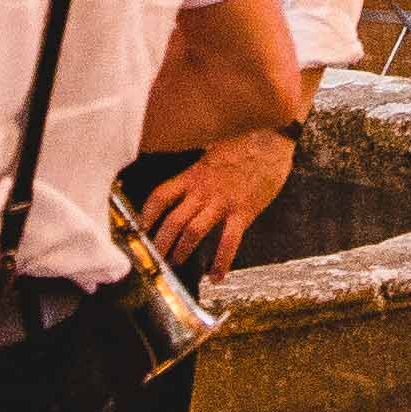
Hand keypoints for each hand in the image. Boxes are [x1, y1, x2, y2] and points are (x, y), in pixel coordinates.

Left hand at [144, 124, 295, 272]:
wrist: (270, 135)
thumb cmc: (243, 142)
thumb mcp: (212, 150)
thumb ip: (198, 168)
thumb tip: (188, 178)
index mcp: (194, 175)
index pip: (161, 196)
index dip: (147, 214)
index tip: (140, 228)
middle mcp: (203, 190)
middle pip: (172, 220)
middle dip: (160, 242)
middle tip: (155, 256)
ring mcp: (222, 202)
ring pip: (193, 232)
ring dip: (181, 251)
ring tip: (176, 263)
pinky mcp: (243, 211)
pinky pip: (228, 242)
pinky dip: (221, 262)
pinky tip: (216, 275)